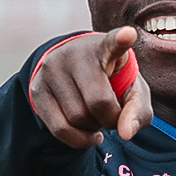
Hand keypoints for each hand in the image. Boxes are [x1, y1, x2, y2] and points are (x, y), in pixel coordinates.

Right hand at [30, 27, 152, 148]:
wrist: (75, 74)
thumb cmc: (112, 83)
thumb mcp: (132, 92)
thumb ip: (138, 112)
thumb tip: (125, 134)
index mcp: (105, 47)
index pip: (114, 42)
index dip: (121, 39)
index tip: (128, 35)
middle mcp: (75, 54)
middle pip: (98, 103)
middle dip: (111, 120)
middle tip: (113, 115)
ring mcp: (52, 69)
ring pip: (77, 119)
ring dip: (93, 129)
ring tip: (96, 118)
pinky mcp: (37, 89)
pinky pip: (59, 129)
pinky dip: (79, 140)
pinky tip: (88, 133)